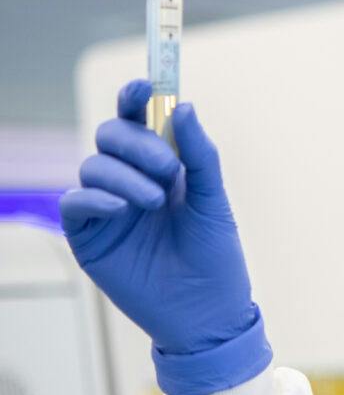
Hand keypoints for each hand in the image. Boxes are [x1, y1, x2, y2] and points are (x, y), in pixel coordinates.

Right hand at [60, 79, 269, 394]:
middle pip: (111, 135)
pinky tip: (124, 208)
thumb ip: (200, 154)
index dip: (136, 97)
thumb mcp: (214, 199)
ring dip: (126, 175)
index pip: (140, 120)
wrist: (207, 311)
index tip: (145, 84)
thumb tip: (185, 105)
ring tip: (156, 201)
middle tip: (169, 167)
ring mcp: (108, 207)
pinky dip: (97, 197)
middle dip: (137, 141)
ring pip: (94, 164)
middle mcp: (131, 180)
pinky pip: (76, 201)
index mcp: (163, 167)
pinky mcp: (90, 237)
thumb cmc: (215, 255)